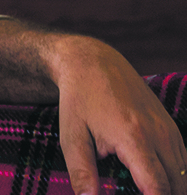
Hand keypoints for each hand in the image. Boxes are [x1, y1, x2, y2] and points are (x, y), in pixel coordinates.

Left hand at [53, 37, 186, 194]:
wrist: (94, 63)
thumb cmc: (79, 100)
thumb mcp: (71, 136)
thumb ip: (81, 172)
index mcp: (134, 139)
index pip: (157, 186)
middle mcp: (159, 136)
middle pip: (177, 185)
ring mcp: (169, 131)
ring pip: (184, 174)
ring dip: (172, 190)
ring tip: (146, 191)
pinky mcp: (171, 128)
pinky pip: (183, 161)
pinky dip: (176, 177)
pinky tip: (158, 185)